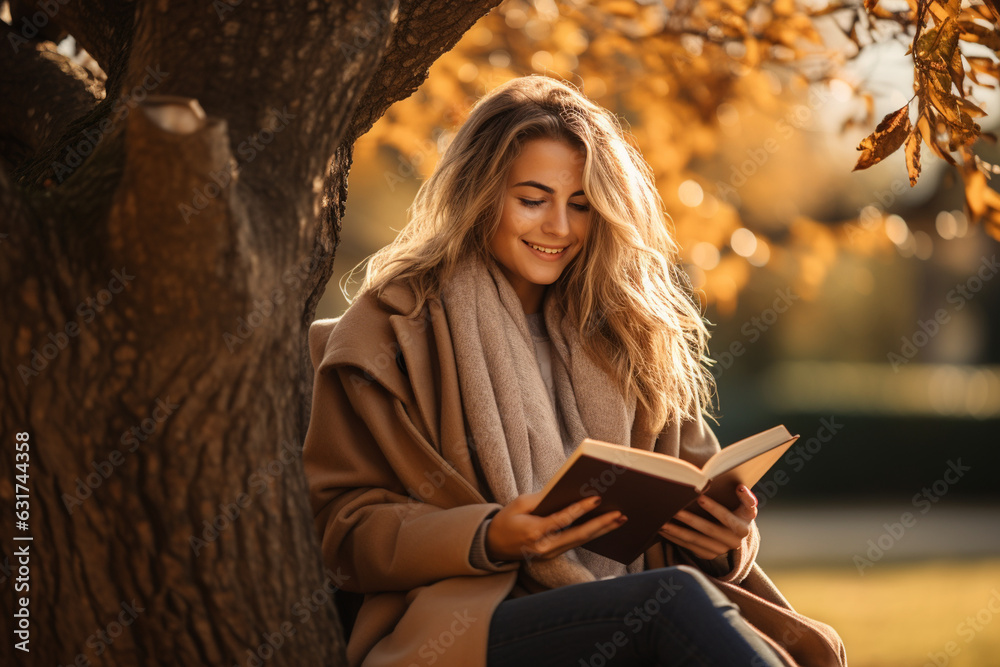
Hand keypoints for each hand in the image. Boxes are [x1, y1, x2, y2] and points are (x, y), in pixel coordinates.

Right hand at [485, 492, 626, 561]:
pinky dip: (590, 534)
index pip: (562, 520)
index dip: (580, 509)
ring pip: (580, 541)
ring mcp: (549, 554)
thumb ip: (541, 499)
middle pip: (578, 535)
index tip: (597, 499)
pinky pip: (575, 544)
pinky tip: (604, 526)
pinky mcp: (553, 556)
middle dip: (601, 524)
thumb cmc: (505, 521)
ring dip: (601, 530)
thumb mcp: (518, 504)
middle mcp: (544, 547)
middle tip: (619, 514)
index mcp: (533, 532)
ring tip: (619, 519)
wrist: (492, 546)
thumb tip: (565, 490)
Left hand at [657, 484, 757, 559]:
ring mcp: (719, 550)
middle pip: (709, 530)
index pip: (728, 518)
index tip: (700, 497)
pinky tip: (663, 529)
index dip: (715, 509)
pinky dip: (675, 538)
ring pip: (695, 540)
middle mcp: (733, 542)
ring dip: (677, 530)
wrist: (736, 535)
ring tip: (663, 521)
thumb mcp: (747, 507)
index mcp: (743, 528)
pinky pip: (688, 546)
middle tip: (674, 509)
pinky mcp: (708, 555)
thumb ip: (746, 498)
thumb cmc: (738, 512)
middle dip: (690, 519)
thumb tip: (740, 488)